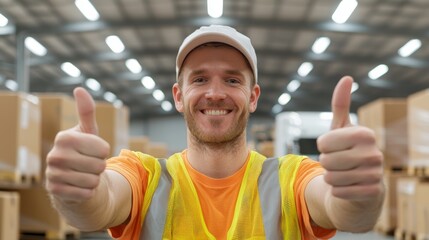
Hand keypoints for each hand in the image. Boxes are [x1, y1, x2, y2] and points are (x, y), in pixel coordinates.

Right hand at [45, 87, 109, 202]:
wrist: (71, 178)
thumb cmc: (83, 151)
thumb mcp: (88, 131)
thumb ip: (86, 111)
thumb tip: (79, 89)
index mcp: (65, 137)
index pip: (103, 148)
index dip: (104, 151)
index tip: (93, 150)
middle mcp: (55, 155)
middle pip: (99, 166)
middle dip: (100, 167)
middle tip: (89, 165)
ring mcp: (52, 174)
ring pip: (93, 181)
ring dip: (94, 180)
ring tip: (84, 174)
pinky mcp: (55, 191)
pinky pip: (86, 194)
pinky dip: (88, 192)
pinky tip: (79, 186)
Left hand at [317, 76, 383, 200]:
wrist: (363, 183)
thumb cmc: (347, 151)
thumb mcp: (341, 128)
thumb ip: (341, 104)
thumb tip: (346, 78)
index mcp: (365, 134)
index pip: (323, 142)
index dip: (323, 146)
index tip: (334, 146)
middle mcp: (374, 153)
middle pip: (325, 161)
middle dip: (326, 163)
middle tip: (339, 163)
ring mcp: (375, 174)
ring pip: (330, 178)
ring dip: (331, 178)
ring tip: (344, 174)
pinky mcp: (372, 193)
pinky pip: (338, 193)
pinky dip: (337, 191)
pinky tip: (348, 187)